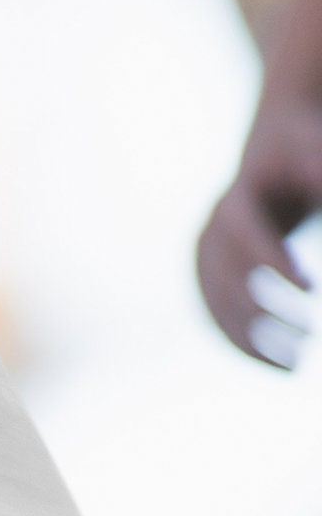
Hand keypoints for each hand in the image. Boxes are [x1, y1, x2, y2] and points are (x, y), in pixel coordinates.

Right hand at [198, 96, 321, 363]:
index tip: (310, 288)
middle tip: (308, 335)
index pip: (244, 232)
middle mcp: (212, 228)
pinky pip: (215, 311)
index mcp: (237, 198)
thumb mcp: (317, 157)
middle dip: (262, 308)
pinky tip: (276, 366)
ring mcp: (205, 252)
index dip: (270, 261)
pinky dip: (240, 341)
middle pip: (224, 274)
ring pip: (215, 301)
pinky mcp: (210, 272)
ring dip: (250, 336)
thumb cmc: (306, 153)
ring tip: (294, 365)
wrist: (275, 149)